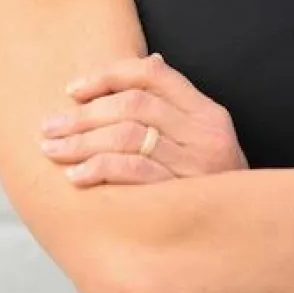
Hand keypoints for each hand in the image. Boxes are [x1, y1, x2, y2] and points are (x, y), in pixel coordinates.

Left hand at [40, 52, 248, 186]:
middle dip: (84, 114)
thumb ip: (177, 104)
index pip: (153, 75)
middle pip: (134, 105)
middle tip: (49, 126)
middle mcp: (203, 133)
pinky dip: (100, 169)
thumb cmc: (214, 183)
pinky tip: (75, 175)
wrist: (244, 231)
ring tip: (53, 149)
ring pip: (129, 136)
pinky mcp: (182, 196)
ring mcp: (195, 165)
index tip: (72, 89)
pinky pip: (134, 173)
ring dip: (83, 141)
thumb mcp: (205, 138)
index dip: (108, 75)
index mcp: (206, 112)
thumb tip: (151, 61)